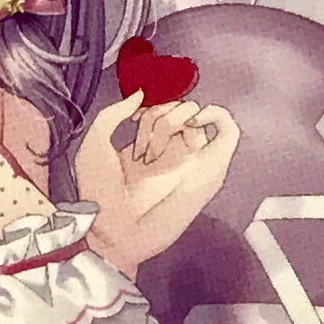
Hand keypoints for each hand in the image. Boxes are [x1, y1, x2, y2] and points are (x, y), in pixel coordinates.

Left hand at [73, 86, 238, 271]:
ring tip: (158, 147)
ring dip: (177, 118)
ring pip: (199, 117)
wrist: (114, 229)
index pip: (162, 109)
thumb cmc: (100, 192)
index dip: (150, 107)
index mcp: (149, 146)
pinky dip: (218, 115)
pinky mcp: (211, 168)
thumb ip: (112, 114)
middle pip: (180, 110)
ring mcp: (193, 159)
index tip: (134, 118)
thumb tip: (140, 94)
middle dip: (160, 116)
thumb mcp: (94, 145)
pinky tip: (193, 122)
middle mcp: (173, 151)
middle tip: (143, 147)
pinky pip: (229, 133)